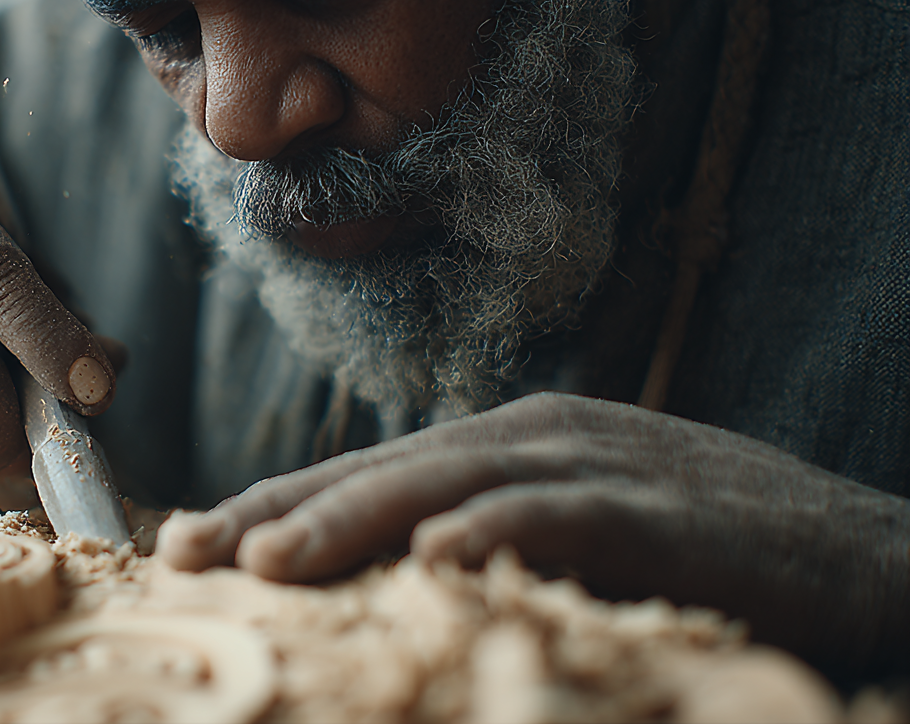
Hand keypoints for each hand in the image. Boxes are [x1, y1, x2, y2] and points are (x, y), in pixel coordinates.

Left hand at [157, 392, 909, 668]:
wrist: (862, 559)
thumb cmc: (702, 558)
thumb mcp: (572, 541)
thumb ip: (484, 548)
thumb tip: (382, 586)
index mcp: (506, 444)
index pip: (365, 474)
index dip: (273, 504)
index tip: (184, 544)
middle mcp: (537, 438)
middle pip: (384, 471)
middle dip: (282, 509)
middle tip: (188, 550)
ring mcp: (602, 464)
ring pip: (452, 483)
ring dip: (355, 519)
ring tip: (269, 562)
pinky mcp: (666, 508)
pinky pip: (567, 516)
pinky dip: (500, 532)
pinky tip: (438, 559)